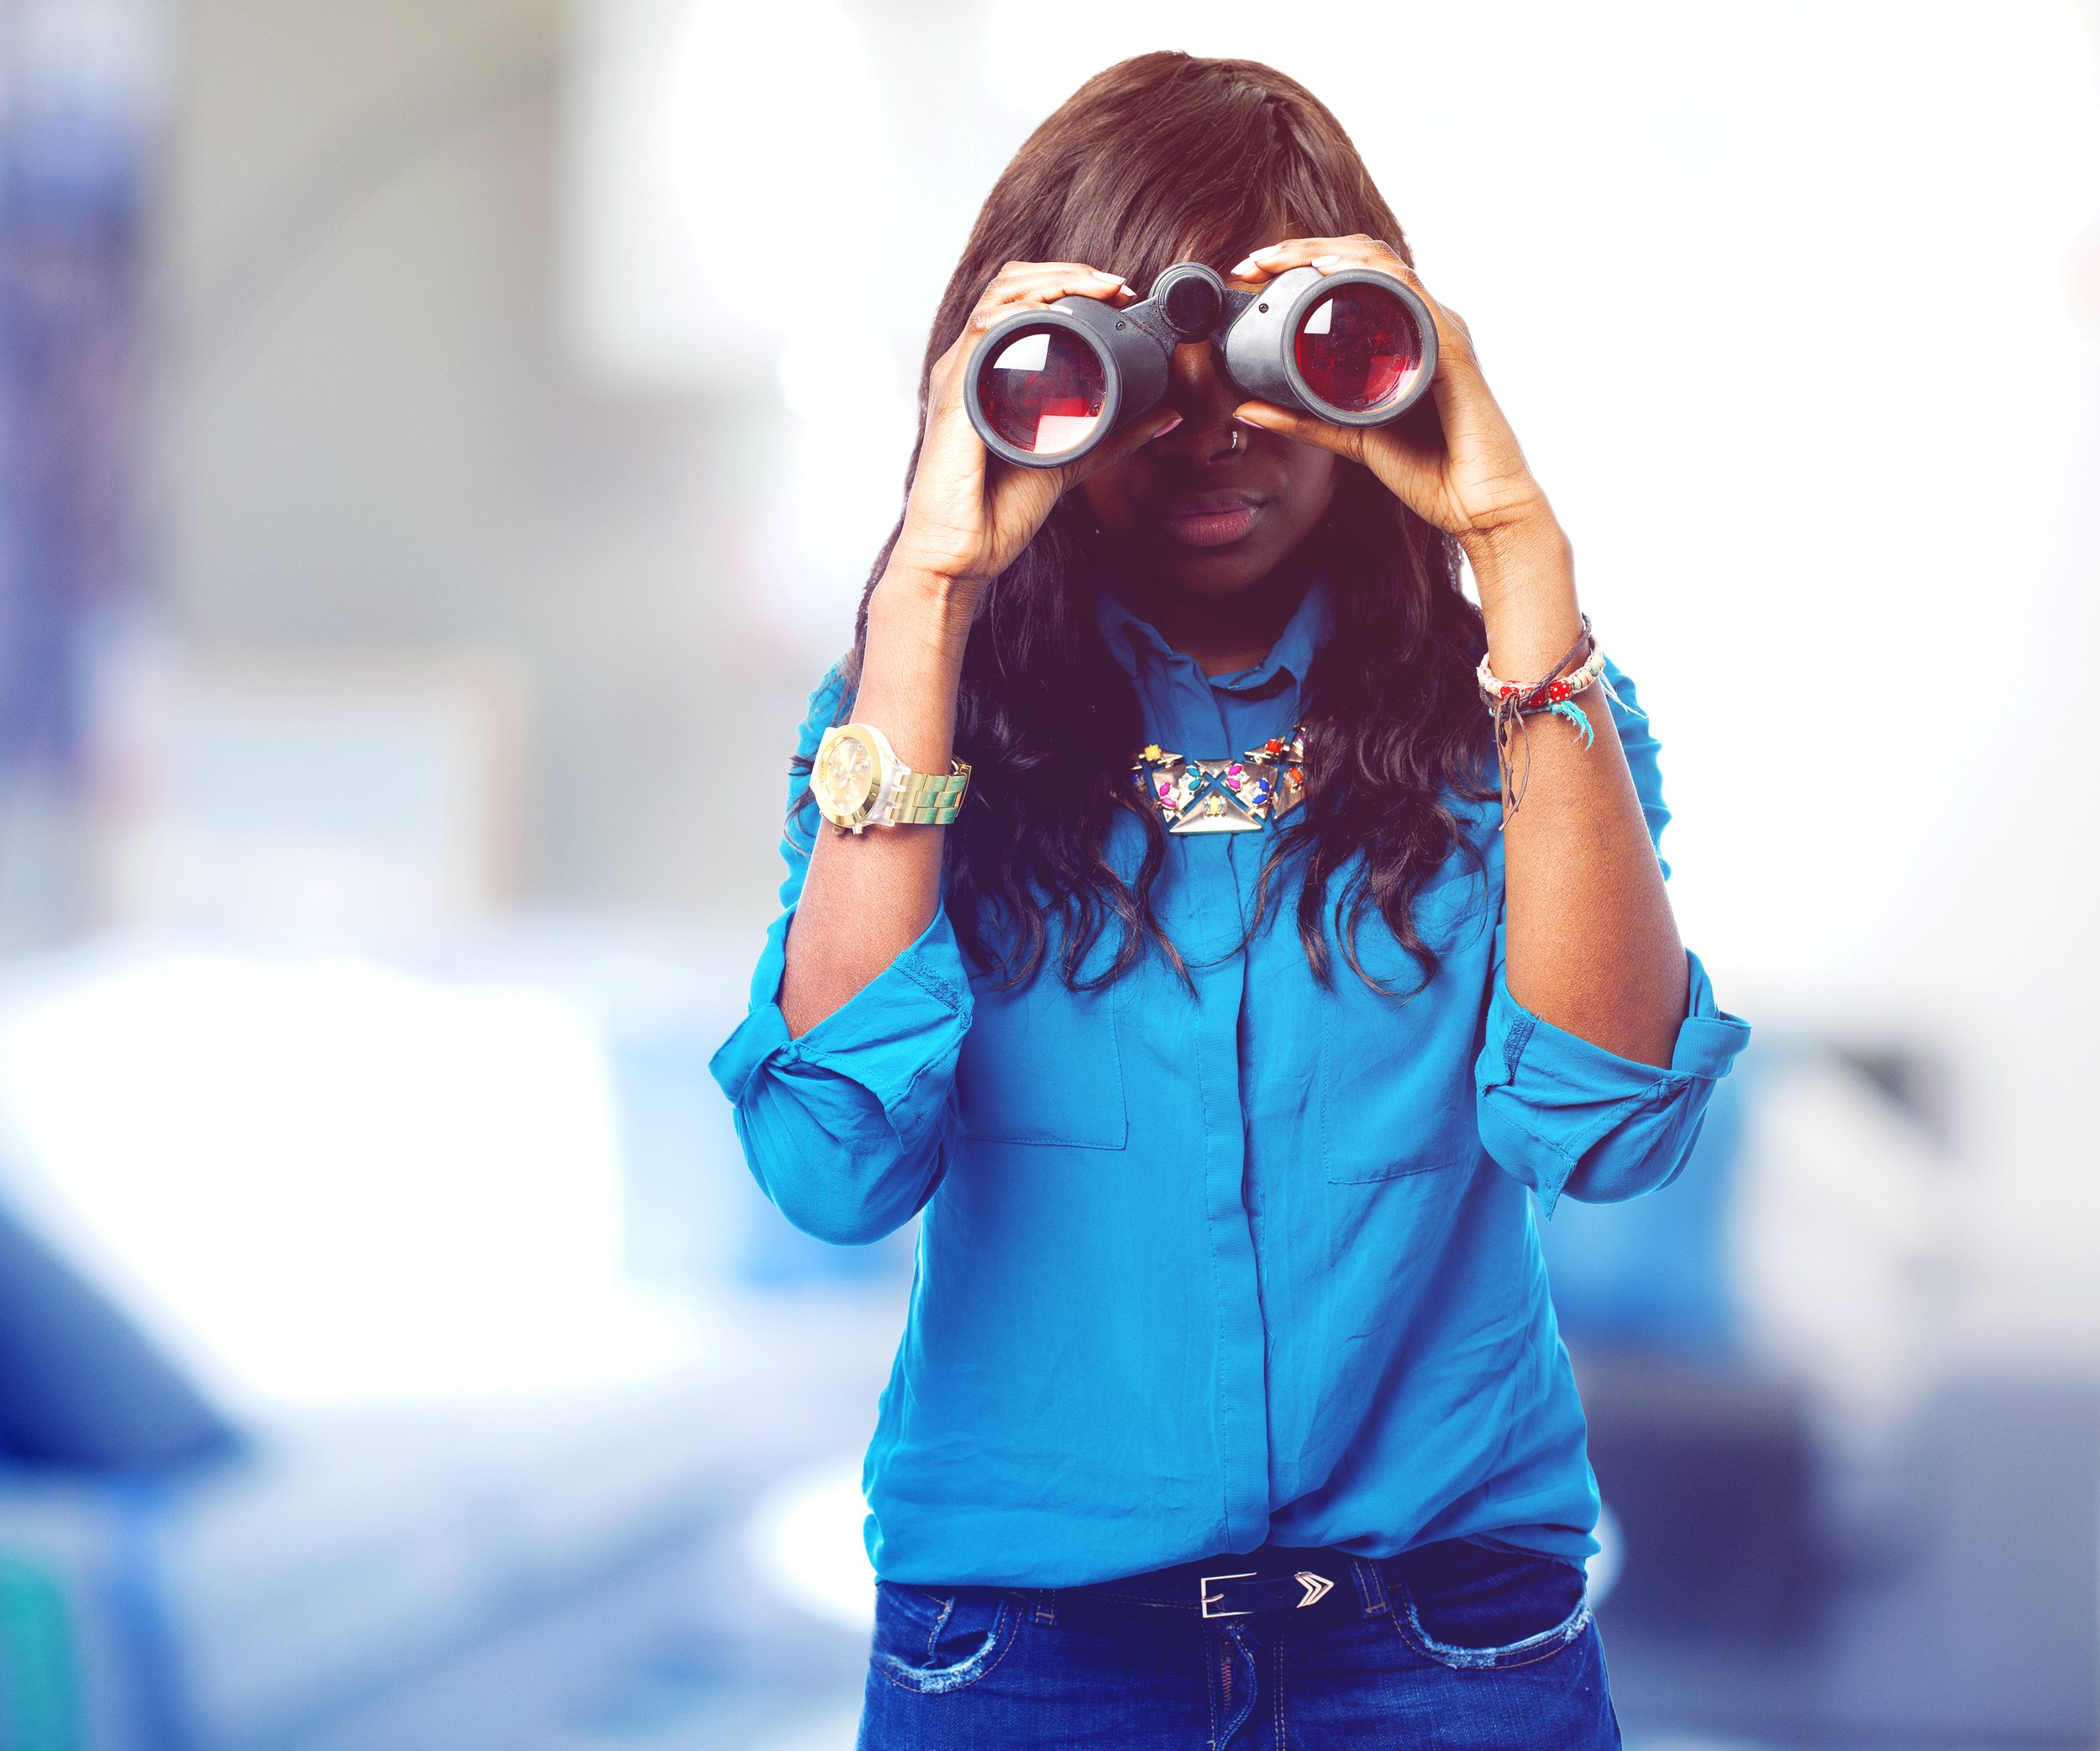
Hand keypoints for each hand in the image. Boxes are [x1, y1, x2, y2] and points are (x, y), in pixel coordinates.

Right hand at [887, 261, 1184, 610]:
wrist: (962, 554)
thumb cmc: (997, 513)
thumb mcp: (1072, 461)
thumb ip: (1114, 436)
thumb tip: (1164, 414)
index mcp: (993, 373)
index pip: (1027, 301)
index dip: (1073, 284)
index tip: (1122, 294)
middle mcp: (972, 365)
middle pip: (1013, 284)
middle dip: (1069, 272)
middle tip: (1118, 286)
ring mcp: (960, 374)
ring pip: (1001, 294)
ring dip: (1055, 279)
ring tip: (1100, 287)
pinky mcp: (955, 392)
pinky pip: (986, 330)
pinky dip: (1025, 308)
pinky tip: (1059, 308)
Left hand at [1227, 236, 1554, 550]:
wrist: (1481, 506)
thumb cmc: (1431, 472)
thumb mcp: (1352, 438)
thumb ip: (1303, 420)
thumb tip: (1246, 409)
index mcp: (1402, 336)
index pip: (1351, 277)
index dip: (1300, 265)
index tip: (1251, 274)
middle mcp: (1421, 324)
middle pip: (1361, 259)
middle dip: (1301, 250)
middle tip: (1253, 262)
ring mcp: (1437, 330)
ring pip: (1380, 264)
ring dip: (1323, 252)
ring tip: (1279, 257)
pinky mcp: (1449, 347)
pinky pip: (1407, 293)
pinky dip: (1366, 274)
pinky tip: (1328, 270)